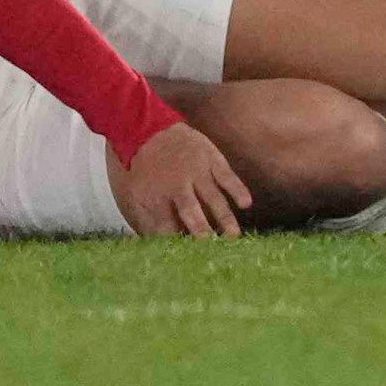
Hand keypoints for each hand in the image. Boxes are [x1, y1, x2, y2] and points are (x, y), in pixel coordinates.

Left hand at [118, 121, 253, 238]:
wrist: (151, 130)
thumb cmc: (146, 167)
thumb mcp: (139, 194)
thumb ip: (152, 217)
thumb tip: (162, 242)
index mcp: (161, 194)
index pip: (170, 223)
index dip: (179, 240)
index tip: (188, 256)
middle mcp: (180, 184)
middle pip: (193, 212)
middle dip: (203, 230)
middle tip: (213, 248)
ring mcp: (199, 170)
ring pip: (214, 197)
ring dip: (225, 217)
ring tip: (233, 236)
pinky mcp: (212, 158)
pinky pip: (228, 176)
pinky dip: (238, 189)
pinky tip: (246, 204)